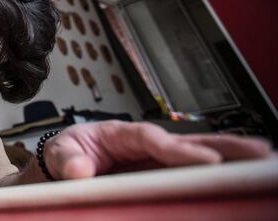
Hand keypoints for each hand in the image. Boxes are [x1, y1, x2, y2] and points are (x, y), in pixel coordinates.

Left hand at [43, 121, 271, 179]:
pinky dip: (214, 175)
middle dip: (222, 146)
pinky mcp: (157, 175)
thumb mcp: (57, 155)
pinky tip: (238, 179)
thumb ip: (66, 160)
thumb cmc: (61, 157)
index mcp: (117, 133)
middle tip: (260, 152)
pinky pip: (188, 174)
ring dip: (228, 158)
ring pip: (195, 155)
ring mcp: (152, 160)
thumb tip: (78, 169)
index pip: (151, 139)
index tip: (205, 160)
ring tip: (263, 161)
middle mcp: (141, 144)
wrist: (57, 169)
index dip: (179, 150)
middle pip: (185, 141)